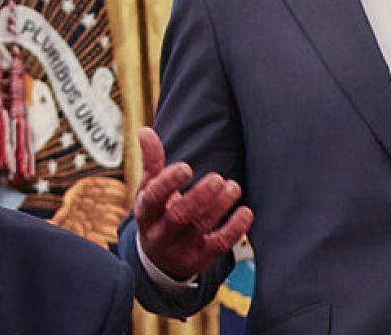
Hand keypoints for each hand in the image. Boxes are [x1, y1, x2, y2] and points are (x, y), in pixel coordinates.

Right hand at [134, 127, 253, 279]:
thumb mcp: (149, 191)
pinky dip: (234, 229)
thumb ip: (152, 162)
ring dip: (219, 206)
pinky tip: (246, 212)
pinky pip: (219, 246)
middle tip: (217, 178)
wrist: (159, 260)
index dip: (168, 183)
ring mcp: (180, 250)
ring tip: (233, 187)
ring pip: (200, 228)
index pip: (153, 198)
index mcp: (145, 213)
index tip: (186, 167)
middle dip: (199, 197)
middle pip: (178, 216)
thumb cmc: (157, 214)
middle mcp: (160, 234)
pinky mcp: (199, 260)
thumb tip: (145, 130)